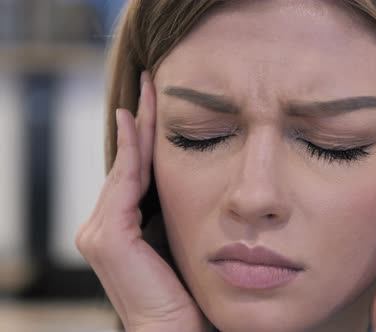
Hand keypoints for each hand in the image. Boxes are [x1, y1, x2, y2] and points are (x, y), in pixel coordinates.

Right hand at [76, 72, 205, 331]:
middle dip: (141, 122)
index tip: (162, 101)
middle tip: (154, 82)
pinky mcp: (108, 239)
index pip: (138, 171)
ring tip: (151, 91)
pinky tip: (140, 121)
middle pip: (129, 163)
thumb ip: (186, 215)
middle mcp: (105, 227)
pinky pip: (125, 184)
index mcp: (125, 229)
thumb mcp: (190, 243)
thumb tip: (206, 182)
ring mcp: (101, 233)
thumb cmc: (191, 295)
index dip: (149, 136)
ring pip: (126, 167)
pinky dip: (133, 151)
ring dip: (139, 128)